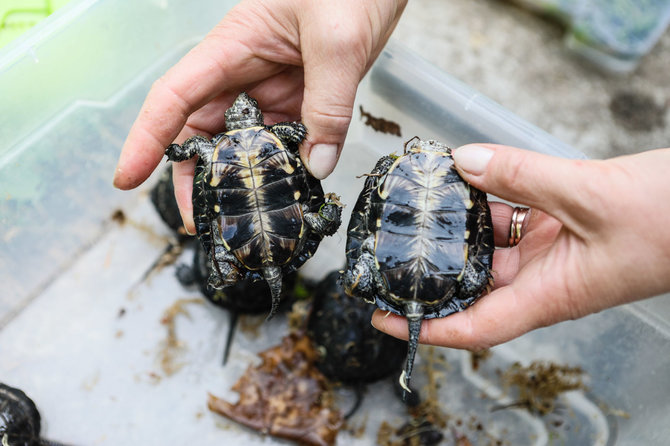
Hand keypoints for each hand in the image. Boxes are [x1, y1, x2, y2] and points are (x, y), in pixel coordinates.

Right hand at [113, 0, 406, 233]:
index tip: (127, 177)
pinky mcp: (299, 98)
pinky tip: (286, 193)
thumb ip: (328, 105)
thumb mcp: (338, 43)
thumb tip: (316, 167)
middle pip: (202, 130)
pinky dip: (281, 168)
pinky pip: (282, 139)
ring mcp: (271, 87)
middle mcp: (243, 72)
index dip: (147, 139)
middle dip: (195, 176)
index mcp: (232, 48)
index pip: (175, 97)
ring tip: (241, 218)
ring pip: (241, 141)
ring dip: (239, 179)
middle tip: (201, 220)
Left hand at [372, 144, 669, 350]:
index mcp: (548, 296)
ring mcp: (548, 253)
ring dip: (456, 226)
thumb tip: (464, 163)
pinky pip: (509, 217)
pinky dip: (486, 199)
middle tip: (387, 246)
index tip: (384, 317)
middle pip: (470, 284)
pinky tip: (464, 178)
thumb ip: (522, 176)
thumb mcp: (589, 194)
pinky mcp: (557, 226)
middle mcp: (540, 280)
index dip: (425, 328)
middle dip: (429, 269)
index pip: (473, 327)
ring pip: (487, 245)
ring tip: (418, 203)